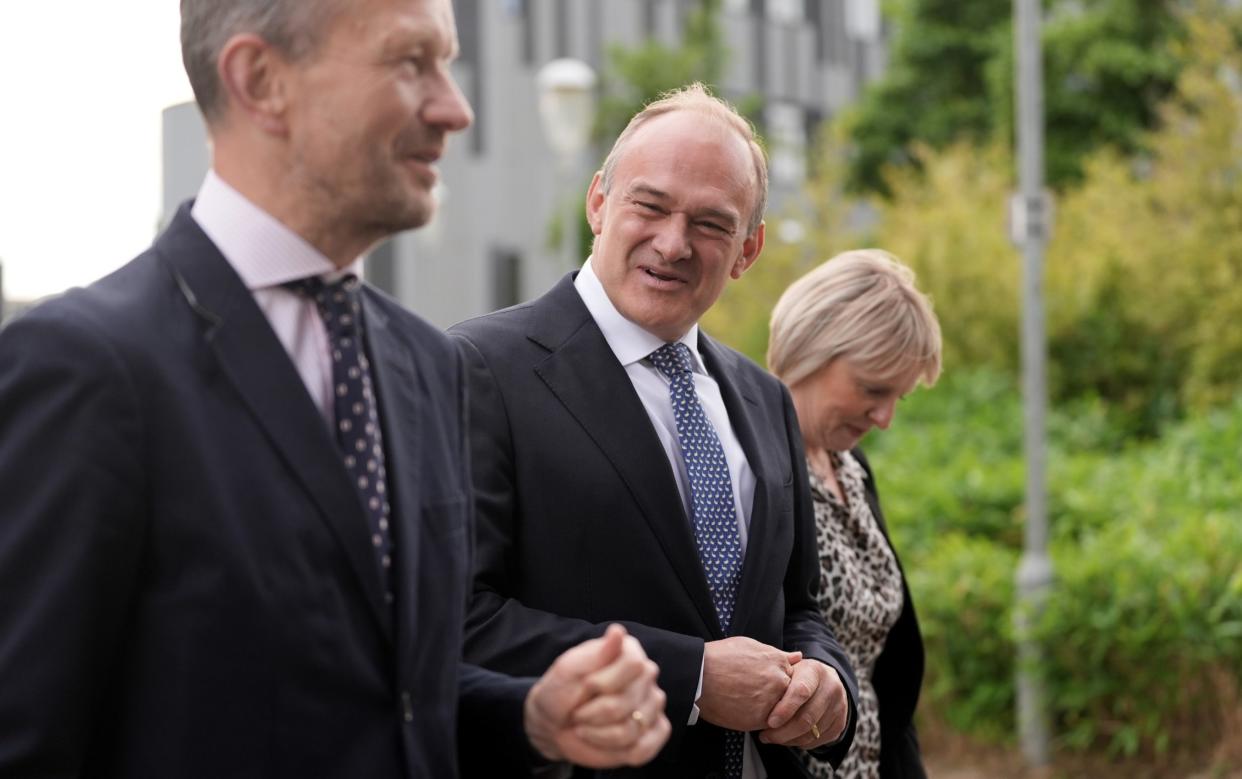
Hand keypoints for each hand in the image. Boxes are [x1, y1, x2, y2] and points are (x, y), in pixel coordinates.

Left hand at [524, 624, 670, 767]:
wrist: (554, 724)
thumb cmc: (560, 692)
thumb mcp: (569, 670)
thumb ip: (597, 653)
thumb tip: (618, 631)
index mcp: (628, 652)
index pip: (633, 664)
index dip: (603, 681)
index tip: (584, 686)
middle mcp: (646, 676)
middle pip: (628, 700)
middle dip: (594, 712)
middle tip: (579, 711)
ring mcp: (652, 704)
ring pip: (631, 728)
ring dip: (598, 733)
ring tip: (586, 726)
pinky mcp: (653, 732)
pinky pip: (644, 748)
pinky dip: (616, 749)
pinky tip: (602, 740)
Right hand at [697, 636, 801, 731]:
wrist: (699, 676)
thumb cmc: (719, 658)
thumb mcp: (750, 645)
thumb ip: (777, 654)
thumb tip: (798, 656)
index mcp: (778, 661)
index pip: (794, 676)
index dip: (780, 681)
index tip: (767, 683)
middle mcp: (779, 680)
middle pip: (790, 694)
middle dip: (778, 696)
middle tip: (756, 694)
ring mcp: (771, 700)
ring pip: (782, 711)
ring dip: (771, 710)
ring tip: (749, 703)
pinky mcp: (759, 719)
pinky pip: (769, 724)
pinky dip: (761, 720)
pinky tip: (745, 711)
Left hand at [758, 660, 847, 749]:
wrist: (826, 680)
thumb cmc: (798, 675)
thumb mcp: (789, 669)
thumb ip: (776, 676)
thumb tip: (756, 686)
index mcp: (815, 671)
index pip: (801, 692)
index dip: (785, 709)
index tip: (769, 722)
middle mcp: (831, 688)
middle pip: (807, 718)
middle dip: (783, 732)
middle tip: (764, 736)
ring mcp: (839, 707)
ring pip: (811, 733)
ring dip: (788, 740)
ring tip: (771, 737)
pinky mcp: (840, 724)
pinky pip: (817, 741)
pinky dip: (799, 743)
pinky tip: (787, 738)